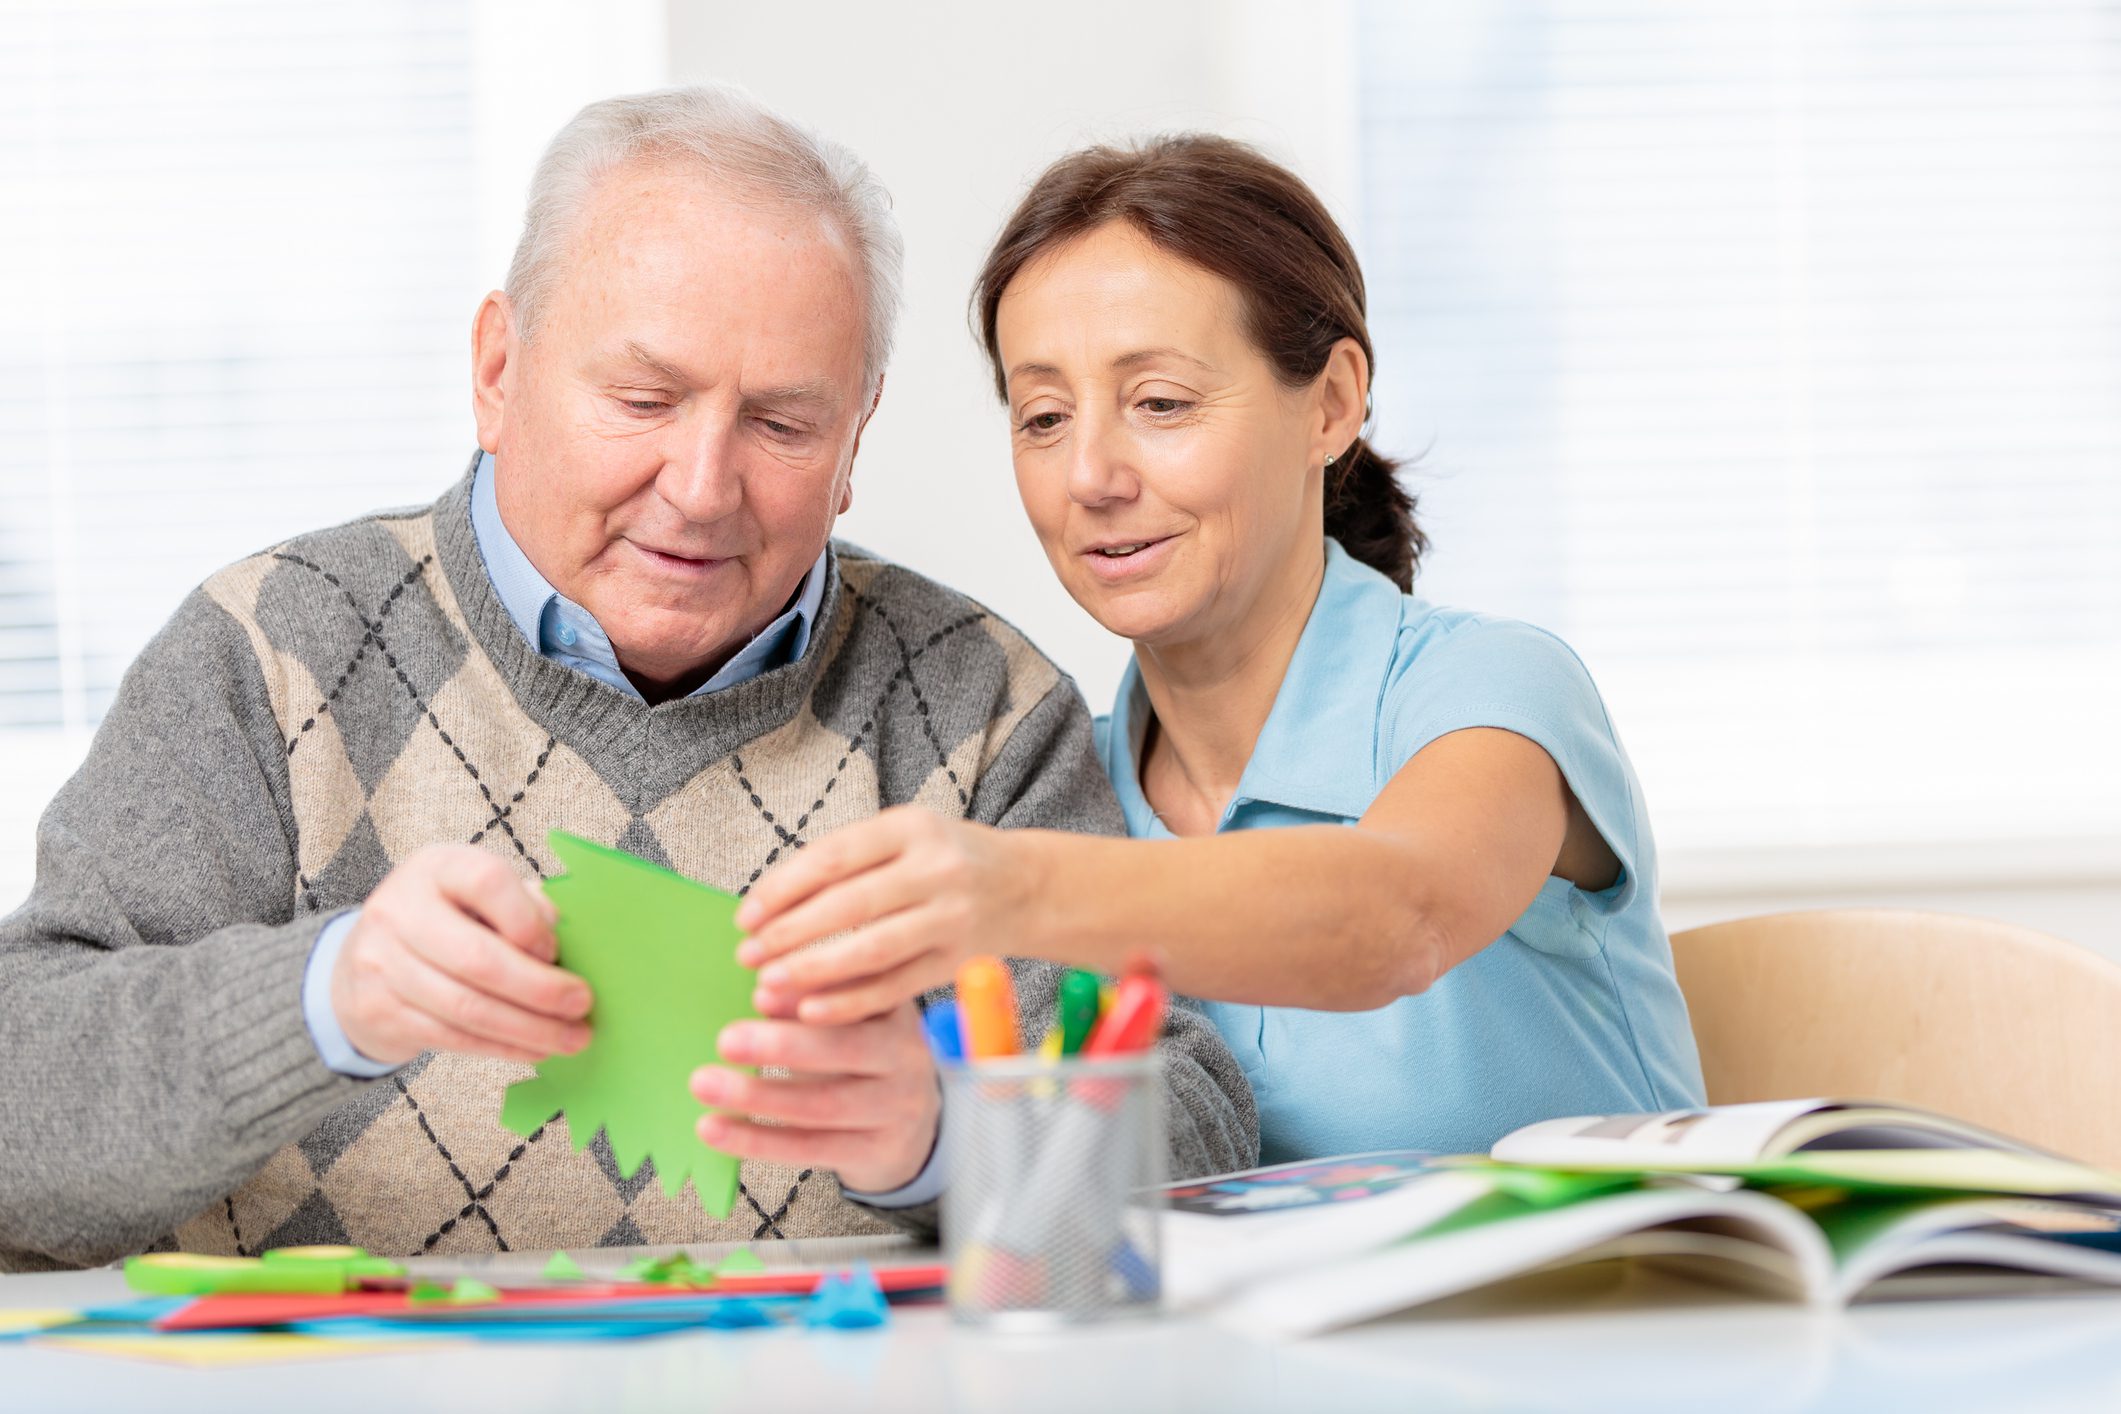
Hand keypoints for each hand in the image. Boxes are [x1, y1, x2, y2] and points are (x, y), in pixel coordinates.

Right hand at [330, 843, 591, 1066]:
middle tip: (582, 1005)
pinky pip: (452, 1037)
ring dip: (529, 1029)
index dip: (529, 921)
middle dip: (540, 989)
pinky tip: (535, 1049)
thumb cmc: (450, 919)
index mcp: (437, 867)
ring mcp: (381, 962)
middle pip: (477, 958)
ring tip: (571, 1038)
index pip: (488, 883)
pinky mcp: (377, 1010)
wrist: (366, 959)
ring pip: (466, 1007)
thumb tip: (571, 943)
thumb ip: (524, 907)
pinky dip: (502, 1047)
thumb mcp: (481, 896)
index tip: (558, 951)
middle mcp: (400, 910)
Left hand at [689, 999, 939, 1194]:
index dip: (810, 992)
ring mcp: (895, 1108)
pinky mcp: (875, 1151)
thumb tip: (764, 993)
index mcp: (895, 1009)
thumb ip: (811, 1002)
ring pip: (822, 1104)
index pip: (858, 995)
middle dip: (781, 1045)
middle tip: (726, 1040)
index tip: (759, 992)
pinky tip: (715, 1129)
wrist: (910, 1124)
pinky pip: (809, 1147)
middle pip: (844, 1049)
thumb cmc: (860, 1057)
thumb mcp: (847, 1020)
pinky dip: (756, 1140)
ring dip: (757, 1097)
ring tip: (704, 1084)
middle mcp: (906, 1056)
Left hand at [734, 806, 1032, 1024]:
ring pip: (871, 949)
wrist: (1021, 886)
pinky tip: (810, 1011)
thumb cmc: (941, 859)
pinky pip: (894, 987)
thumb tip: (769, 904)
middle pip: (849, 904)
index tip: (746, 916)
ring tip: (769, 983)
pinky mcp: (955, 962)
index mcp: (911, 828)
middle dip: (790, 933)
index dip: (783, 888)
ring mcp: (950, 918)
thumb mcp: (901, 836)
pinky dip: (850, 1002)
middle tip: (748, 954)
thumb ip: (845, 860)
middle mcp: (936, 869)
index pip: (834, 857)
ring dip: (813, 970)